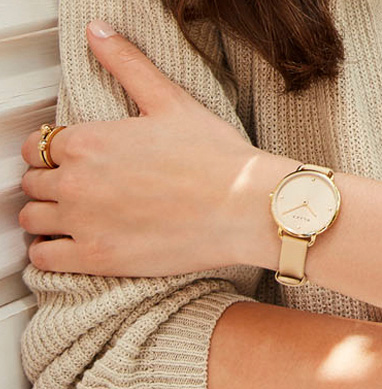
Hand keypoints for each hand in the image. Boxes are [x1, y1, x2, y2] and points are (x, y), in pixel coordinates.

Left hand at [18, 20, 293, 276]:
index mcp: (88, 140)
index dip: (51, 155)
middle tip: (77, 191)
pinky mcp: (98, 258)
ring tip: (72, 220)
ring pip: (32, 220)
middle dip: (49, 184)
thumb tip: (99, 33)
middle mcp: (76, 181)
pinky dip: (50, 254)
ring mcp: (84, 222)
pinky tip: (72, 247)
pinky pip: (46, 259)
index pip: (36, 147)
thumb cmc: (217, 159)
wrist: (245, 208)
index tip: (70, 163)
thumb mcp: (171, 102)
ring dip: (47, 218)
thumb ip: (127, 65)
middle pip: (32, 183)